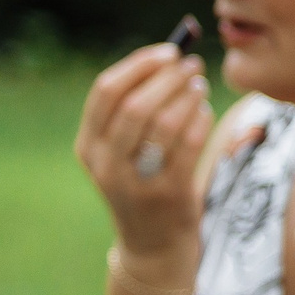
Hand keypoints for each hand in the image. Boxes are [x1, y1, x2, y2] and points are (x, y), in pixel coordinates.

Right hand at [76, 42, 212, 262]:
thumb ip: (134, 108)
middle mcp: (106, 164)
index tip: (168, 50)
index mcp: (88, 146)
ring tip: (200, 85)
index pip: (106, 92)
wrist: (152, 243)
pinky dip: (201, 120)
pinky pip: (190, 146)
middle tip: (192, 64)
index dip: (139, 65)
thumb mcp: (122, 151)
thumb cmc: (141, 181)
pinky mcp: (170, 194)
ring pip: (164, 124)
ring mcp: (137, 182)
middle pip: (136, 105)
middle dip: (168, 78)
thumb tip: (168, 57)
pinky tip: (206, 111)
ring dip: (187, 97)